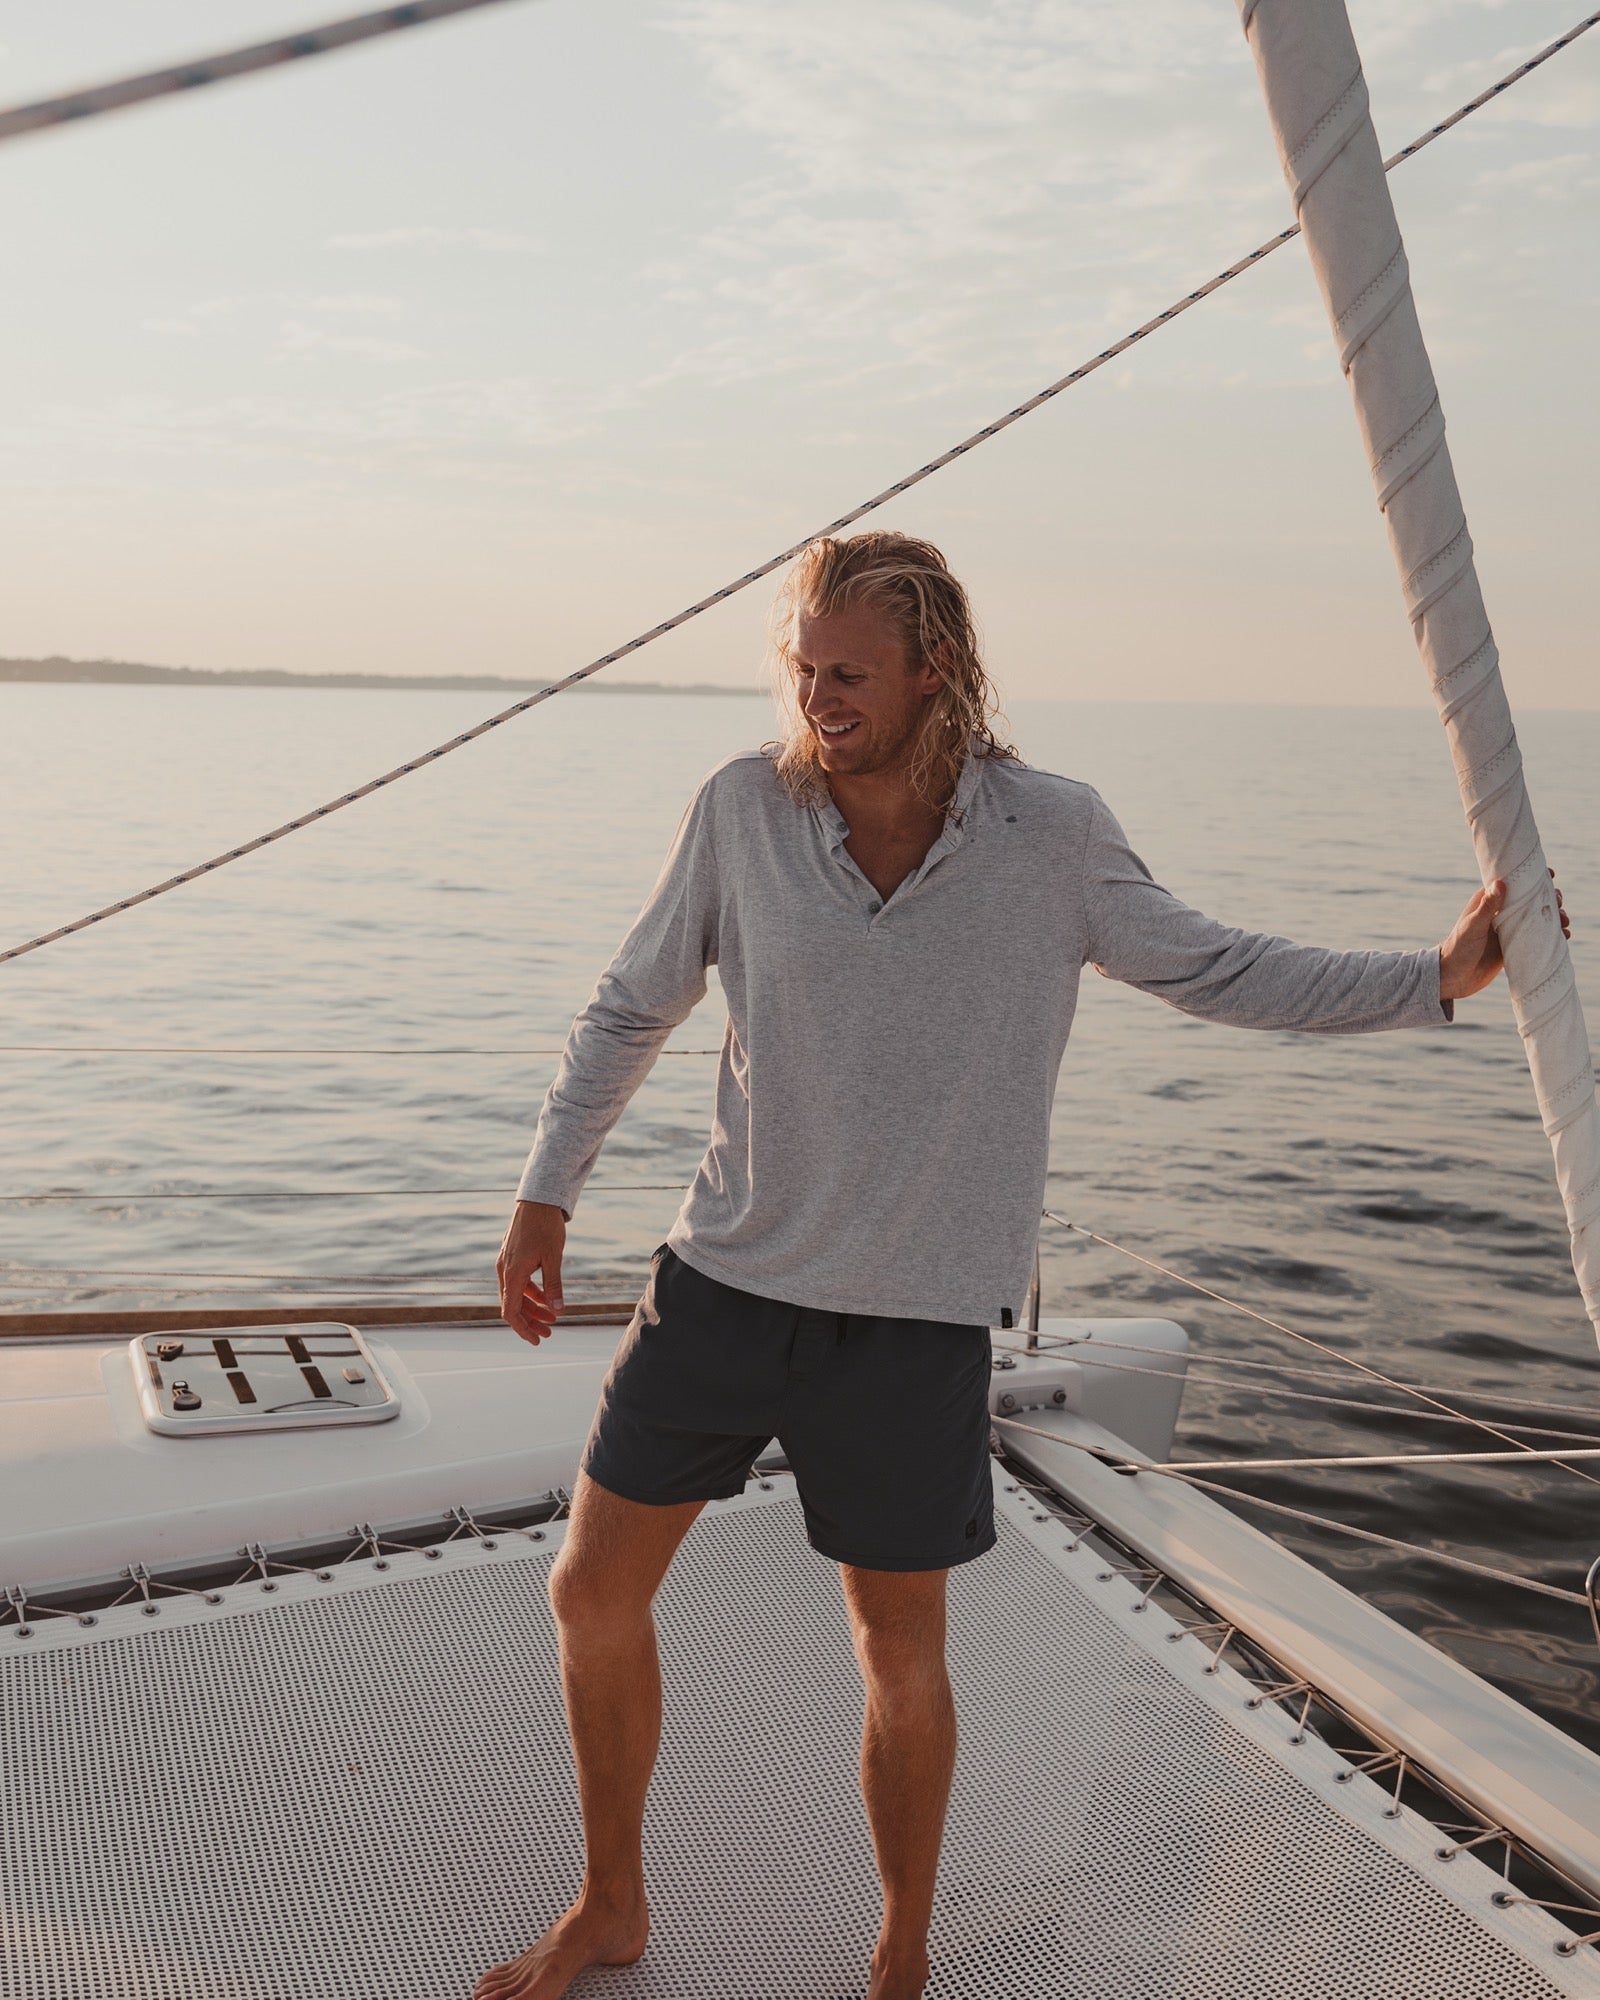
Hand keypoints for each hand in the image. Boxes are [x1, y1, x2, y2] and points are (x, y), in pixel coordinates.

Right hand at [497, 1199, 565, 1345]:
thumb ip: (554, 1286)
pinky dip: (531, 1292)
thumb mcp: (554, 1258)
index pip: (511, 1312)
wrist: (537, 1200)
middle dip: (530, 1321)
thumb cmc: (546, 1226)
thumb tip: (558, 1311)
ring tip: (552, 1317)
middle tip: (549, 1332)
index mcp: (512, 1273)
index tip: (537, 1340)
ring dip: (532, 1307)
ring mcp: (507, 1263)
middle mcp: (504, 1270)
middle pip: (513, 1305)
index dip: (523, 1329)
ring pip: (516, 1294)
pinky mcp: (512, 1256)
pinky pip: (518, 1282)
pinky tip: (546, 1298)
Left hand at [1438, 870, 1569, 1003]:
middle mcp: (1500, 912)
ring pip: (1536, 917)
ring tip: (1564, 921)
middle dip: (1548, 898)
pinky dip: (1551, 934)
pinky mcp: (1514, 945)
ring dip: (1553, 916)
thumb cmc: (1458, 949)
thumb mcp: (1473, 926)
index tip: (1550, 875)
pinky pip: (1536, 936)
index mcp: (1488, 901)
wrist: (1454, 978)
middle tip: (1559, 903)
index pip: (1513, 883)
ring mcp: (1508, 929)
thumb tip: (1501, 883)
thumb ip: (1487, 907)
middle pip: (1530, 899)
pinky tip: (1564, 936)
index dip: (1532, 878)